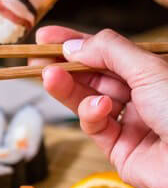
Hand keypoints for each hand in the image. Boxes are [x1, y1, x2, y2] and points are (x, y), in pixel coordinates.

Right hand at [32, 26, 167, 187]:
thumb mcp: (148, 69)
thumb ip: (108, 51)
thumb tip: (74, 44)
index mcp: (151, 73)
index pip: (107, 52)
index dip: (77, 42)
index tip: (46, 38)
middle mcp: (141, 96)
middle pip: (93, 76)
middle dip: (65, 66)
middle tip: (36, 59)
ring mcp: (130, 123)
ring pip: (88, 100)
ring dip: (68, 88)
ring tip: (49, 76)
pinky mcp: (119, 149)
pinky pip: (95, 127)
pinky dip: (90, 115)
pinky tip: (97, 108)